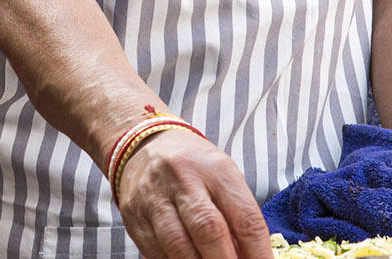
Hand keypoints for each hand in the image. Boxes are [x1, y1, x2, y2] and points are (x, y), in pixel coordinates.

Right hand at [115, 129, 271, 258]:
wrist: (146, 144)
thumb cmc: (195, 166)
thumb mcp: (223, 178)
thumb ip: (236, 217)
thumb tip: (248, 258)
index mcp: (217, 169)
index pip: (245, 217)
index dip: (257, 251)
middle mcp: (184, 179)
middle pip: (208, 230)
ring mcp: (155, 197)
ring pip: (177, 244)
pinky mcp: (134, 215)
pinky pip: (154, 251)